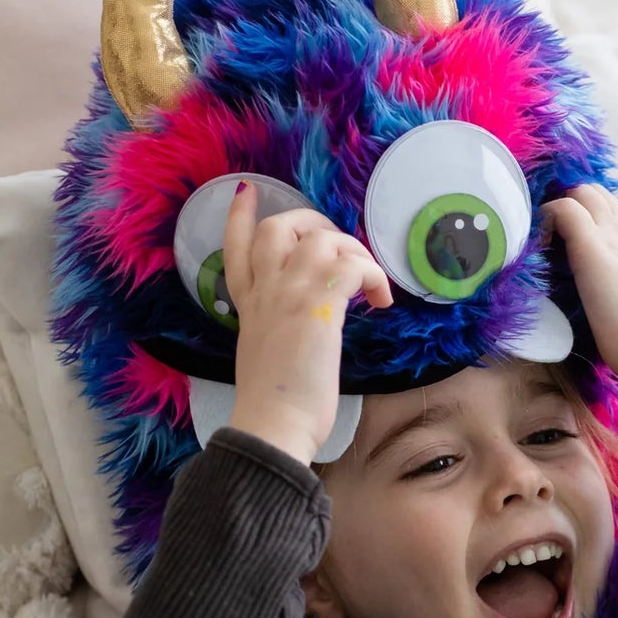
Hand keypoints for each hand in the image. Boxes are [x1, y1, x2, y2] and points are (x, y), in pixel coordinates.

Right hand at [223, 182, 391, 463]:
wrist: (272, 425)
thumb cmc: (274, 406)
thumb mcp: (264, 355)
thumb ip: (276, 330)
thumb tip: (301, 329)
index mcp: (249, 305)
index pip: (236, 247)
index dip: (240, 217)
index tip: (247, 192)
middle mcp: (265, 291)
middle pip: (281, 227)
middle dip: (315, 223)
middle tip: (343, 247)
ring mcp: (289, 294)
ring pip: (323, 238)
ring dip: (354, 252)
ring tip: (368, 282)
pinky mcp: (319, 307)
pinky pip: (353, 267)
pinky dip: (374, 277)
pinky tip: (381, 302)